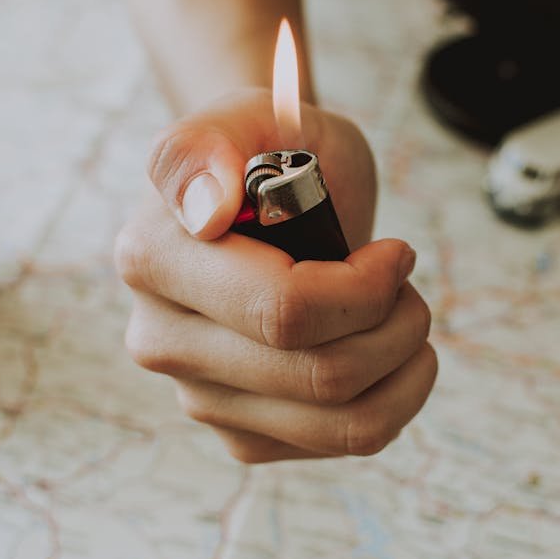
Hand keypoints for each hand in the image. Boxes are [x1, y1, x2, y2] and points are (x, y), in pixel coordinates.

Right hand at [115, 88, 436, 461]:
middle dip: (398, 324)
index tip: (397, 252)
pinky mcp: (241, 433)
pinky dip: (394, 398)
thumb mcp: (252, 115)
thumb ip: (206, 147)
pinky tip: (384, 351)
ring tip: (403, 315)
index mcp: (153, 258)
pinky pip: (344, 443)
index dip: (367, 287)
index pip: (284, 310)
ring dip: (405, 365)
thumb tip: (201, 212)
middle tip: (406, 280)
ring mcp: (198, 395)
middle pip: (322, 375)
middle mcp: (161, 338)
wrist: (267, 196)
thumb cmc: (270, 150)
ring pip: (343, 423)